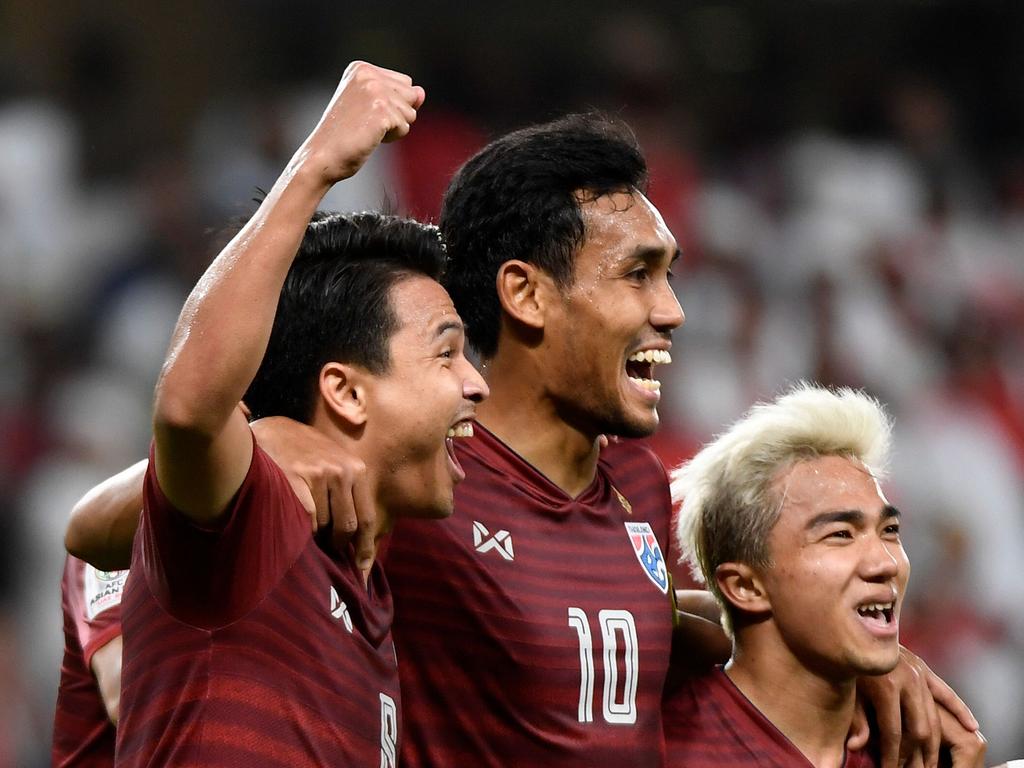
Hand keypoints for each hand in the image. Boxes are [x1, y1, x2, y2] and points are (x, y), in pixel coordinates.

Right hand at [250, 417, 375, 570]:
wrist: (274, 430)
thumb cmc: (307, 456)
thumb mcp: (336, 467)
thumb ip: (349, 498)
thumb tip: (357, 547)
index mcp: (356, 470)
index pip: (366, 518)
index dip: (365, 549)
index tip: (362, 573)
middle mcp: (341, 471)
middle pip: (347, 527)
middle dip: (337, 544)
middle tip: (327, 548)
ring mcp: (318, 474)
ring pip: (324, 526)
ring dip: (315, 534)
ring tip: (305, 524)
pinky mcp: (294, 478)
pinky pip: (305, 519)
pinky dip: (301, 527)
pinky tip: (293, 518)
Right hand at [297, 60, 424, 185]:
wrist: (323, 155)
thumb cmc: (345, 133)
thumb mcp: (371, 107)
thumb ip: (398, 96)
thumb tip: (422, 92)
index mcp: (361, 68)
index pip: (405, 83)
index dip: (392, 104)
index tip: (365, 112)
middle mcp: (368, 74)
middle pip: (411, 95)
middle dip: (397, 114)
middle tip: (367, 123)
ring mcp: (375, 91)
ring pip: (411, 112)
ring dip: (394, 127)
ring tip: (368, 130)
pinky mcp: (381, 111)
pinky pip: (405, 127)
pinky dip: (392, 137)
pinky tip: (371, 137)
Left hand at [857, 647, 979, 767]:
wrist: (855, 631)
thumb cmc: (847, 664)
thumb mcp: (848, 690)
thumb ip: (856, 719)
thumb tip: (855, 747)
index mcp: (885, 685)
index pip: (893, 731)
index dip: (891, 755)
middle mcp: (907, 680)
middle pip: (919, 728)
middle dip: (916, 755)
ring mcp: (919, 674)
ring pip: (935, 716)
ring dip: (934, 743)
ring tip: (930, 763)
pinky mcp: (925, 669)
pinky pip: (946, 692)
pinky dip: (960, 710)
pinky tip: (971, 727)